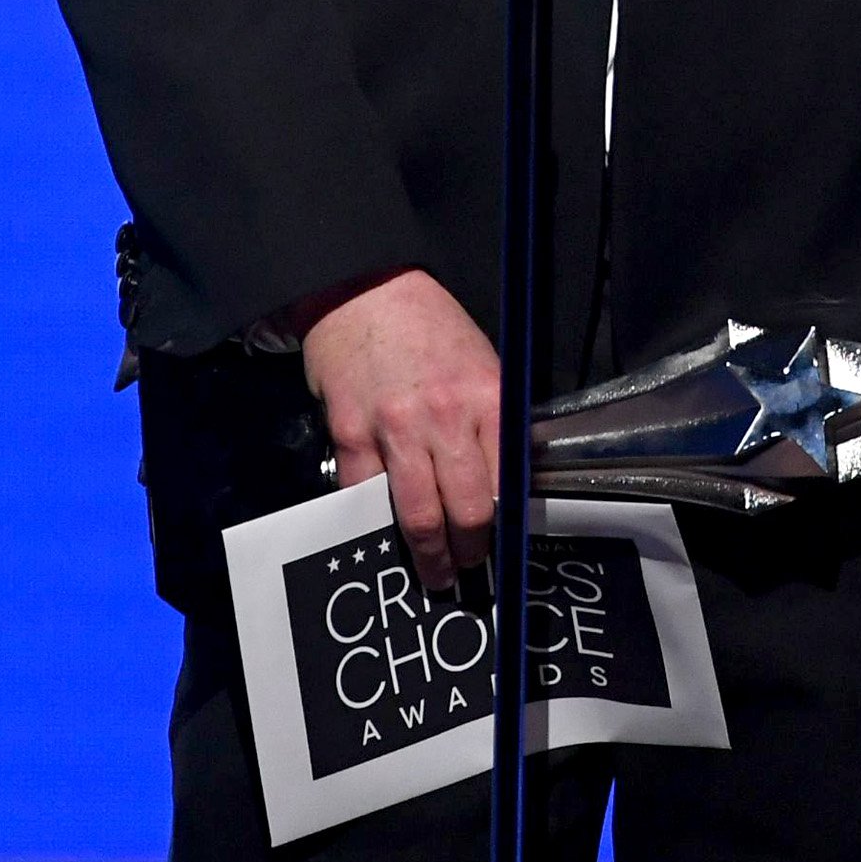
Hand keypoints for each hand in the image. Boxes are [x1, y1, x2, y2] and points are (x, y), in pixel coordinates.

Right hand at [299, 267, 502, 589]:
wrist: (365, 290)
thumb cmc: (428, 328)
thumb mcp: (481, 365)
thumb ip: (492, 423)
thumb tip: (503, 482)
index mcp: (488, 399)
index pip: (508, 482)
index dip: (508, 524)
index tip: (506, 545)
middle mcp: (446, 418)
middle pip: (469, 511)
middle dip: (472, 550)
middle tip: (471, 565)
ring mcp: (396, 429)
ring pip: (420, 516)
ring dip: (431, 555)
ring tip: (436, 571)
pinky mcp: (352, 434)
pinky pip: (367, 496)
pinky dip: (378, 521)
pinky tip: (386, 534)